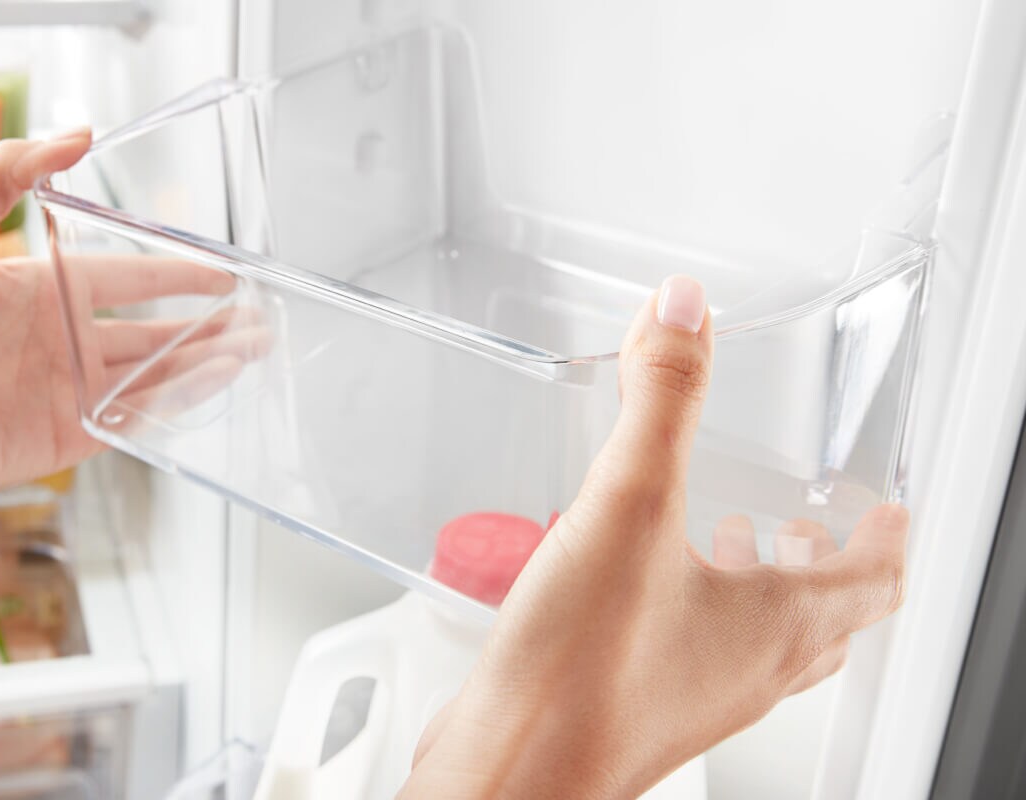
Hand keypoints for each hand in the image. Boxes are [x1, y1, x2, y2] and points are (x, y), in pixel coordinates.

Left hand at [0, 131, 242, 509]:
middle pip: (152, 329)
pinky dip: (178, 405)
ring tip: (255, 352)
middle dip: (207, 325)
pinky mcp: (69, 438)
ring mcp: (68, 391)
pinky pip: (135, 419)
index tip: (219, 271)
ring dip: (206, 362)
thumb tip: (75, 134)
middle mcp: (60, 341)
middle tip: (257, 320)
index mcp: (39, 290)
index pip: (126, 276)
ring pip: (154, 374)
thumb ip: (6, 174)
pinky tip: (215, 388)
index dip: (175, 273)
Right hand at [402, 276, 907, 798]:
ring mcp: (693, 698)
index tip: (887, 507)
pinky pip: (687, 656)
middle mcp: (747, 670)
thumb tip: (686, 313)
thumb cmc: (583, 672)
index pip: (876, 582)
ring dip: (753, 589)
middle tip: (809, 527)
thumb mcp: (628, 507)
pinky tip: (623, 580)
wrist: (514, 765)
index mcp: (776, 624)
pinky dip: (685, 613)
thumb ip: (662, 401)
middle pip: (821, 621)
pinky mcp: (636, 707)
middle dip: (820, 563)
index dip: (887, 537)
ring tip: (719, 540)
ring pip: (753, 644)